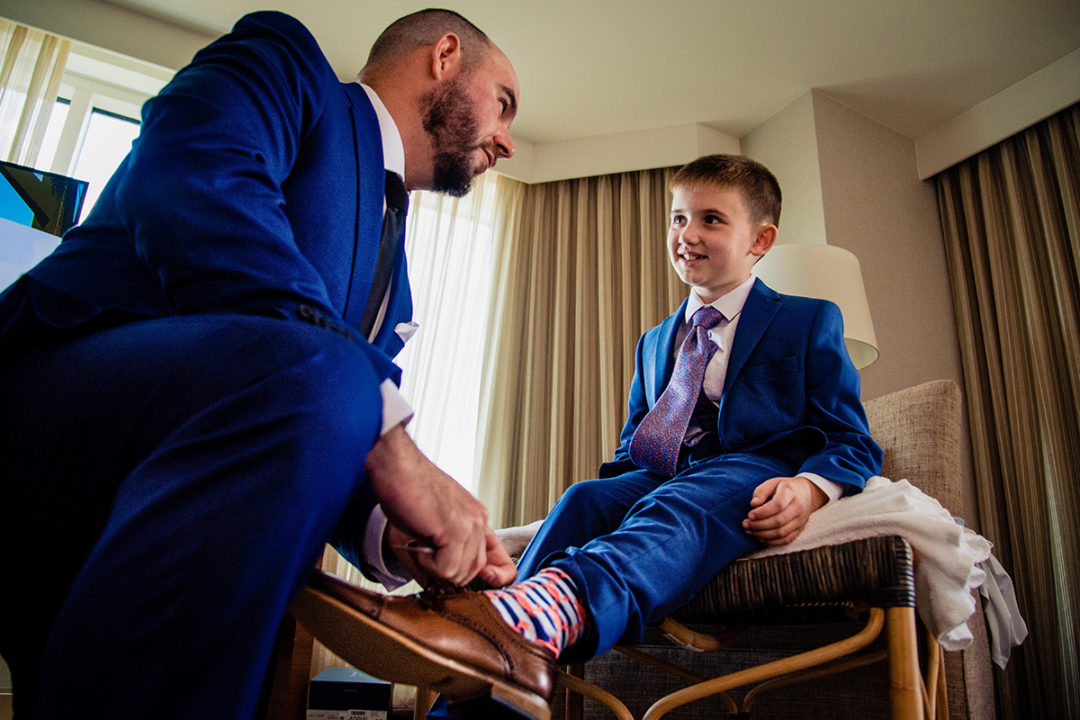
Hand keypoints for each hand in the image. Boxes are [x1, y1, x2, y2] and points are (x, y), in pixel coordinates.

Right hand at [365, 424, 490, 586]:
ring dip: (433, 568)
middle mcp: (478, 521)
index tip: (481, 582)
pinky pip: (446, 569)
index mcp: (475, 519)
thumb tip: (442, 587)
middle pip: (474, 571)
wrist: (395, 466)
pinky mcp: (455, 530)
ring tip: (418, 544)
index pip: (500, 560)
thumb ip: (444, 555)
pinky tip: (417, 543)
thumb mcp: (431, 527)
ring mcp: (470, 525)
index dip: (495, 577)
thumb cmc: (407, 490)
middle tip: (424, 556)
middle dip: (447, 573)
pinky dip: (426, 564)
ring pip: (460, 573)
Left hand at [742, 476, 826, 545]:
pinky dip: (772, 542)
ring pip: (782, 532)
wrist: (807, 493)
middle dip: (759, 525)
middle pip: (779, 521)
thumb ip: (761, 491)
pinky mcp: (800, 529)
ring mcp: (801, 520)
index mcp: (791, 492)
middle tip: (745, 524)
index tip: (749, 515)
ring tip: (749, 531)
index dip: (762, 512)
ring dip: (763, 534)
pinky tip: (760, 538)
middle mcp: (799, 507)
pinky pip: (786, 540)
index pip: (778, 505)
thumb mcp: (773, 482)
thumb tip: (753, 504)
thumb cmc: (785, 487)